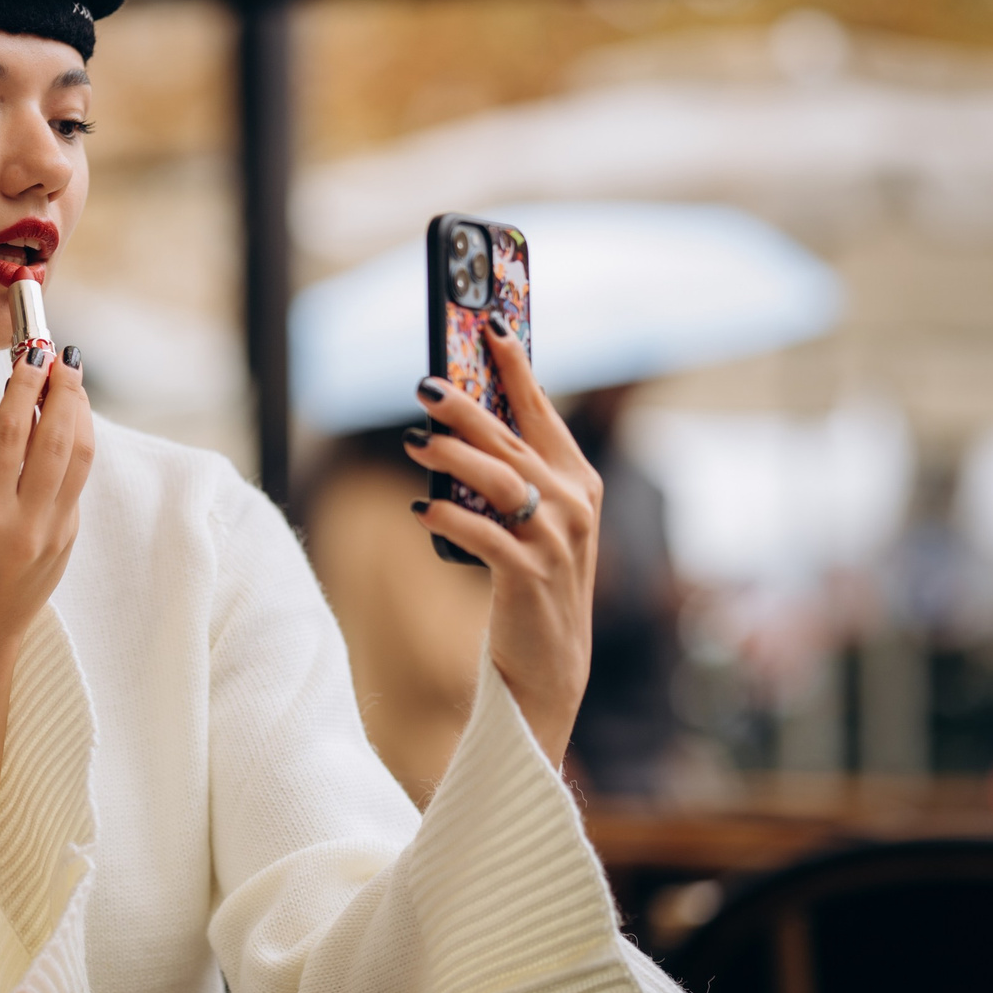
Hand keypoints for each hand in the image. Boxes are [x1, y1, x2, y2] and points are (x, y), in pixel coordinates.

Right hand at [0, 349, 93, 869]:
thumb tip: (18, 417)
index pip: (10, 436)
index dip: (23, 389)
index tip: (32, 356)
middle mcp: (28, 522)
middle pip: (58, 441)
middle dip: (64, 393)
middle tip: (63, 359)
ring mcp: (56, 533)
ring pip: (80, 458)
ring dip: (79, 414)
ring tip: (71, 383)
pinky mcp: (70, 539)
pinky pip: (76, 482)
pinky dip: (75, 447)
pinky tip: (65, 426)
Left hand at [403, 323, 601, 767]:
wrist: (550, 667)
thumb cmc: (532, 583)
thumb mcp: (532, 523)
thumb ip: (510, 476)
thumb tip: (455, 427)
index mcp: (580, 482)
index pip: (544, 413)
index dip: (517, 368)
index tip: (491, 325)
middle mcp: (575, 506)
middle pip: (512, 441)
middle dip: (468, 407)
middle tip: (426, 383)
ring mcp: (557, 543)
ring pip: (499, 481)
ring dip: (453, 456)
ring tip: (413, 440)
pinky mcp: (530, 578)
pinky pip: (484, 536)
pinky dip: (450, 519)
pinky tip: (421, 509)